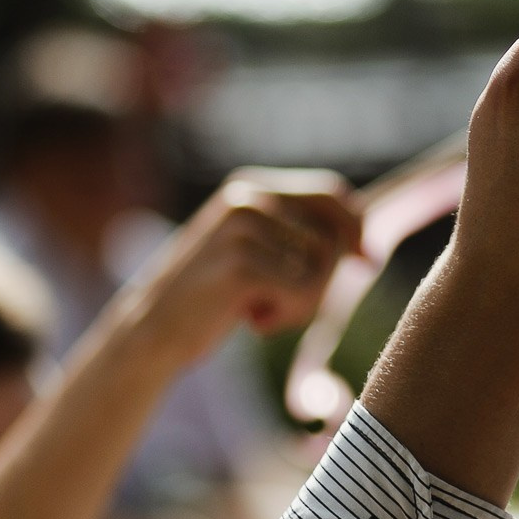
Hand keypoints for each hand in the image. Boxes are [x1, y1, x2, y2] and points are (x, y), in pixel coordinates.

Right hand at [104, 167, 362, 366]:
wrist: (151, 331)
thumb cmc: (212, 297)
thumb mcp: (253, 251)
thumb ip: (298, 234)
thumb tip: (366, 240)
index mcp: (251, 186)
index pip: (332, 192)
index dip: (357, 227)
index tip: (366, 262)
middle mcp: (248, 197)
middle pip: (333, 235)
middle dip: (328, 276)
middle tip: (292, 302)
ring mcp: (242, 229)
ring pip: (322, 269)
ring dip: (304, 303)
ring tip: (262, 309)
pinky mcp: (241, 265)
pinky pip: (304, 293)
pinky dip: (286, 317)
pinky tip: (253, 320)